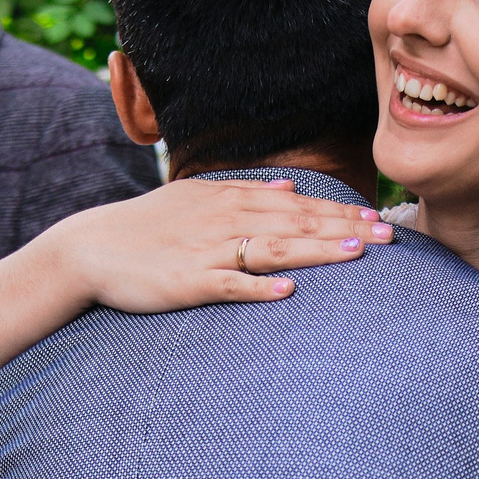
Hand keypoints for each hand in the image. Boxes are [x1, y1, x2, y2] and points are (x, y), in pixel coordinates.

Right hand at [42, 176, 391, 312]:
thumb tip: (293, 188)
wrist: (89, 248)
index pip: (297, 205)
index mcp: (230, 199)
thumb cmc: (148, 228)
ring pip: (271, 248)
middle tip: (389, 237)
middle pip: (295, 224)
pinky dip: (257, 286)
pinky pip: (228, 284)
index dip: (339, 211)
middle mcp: (224, 220)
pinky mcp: (186, 282)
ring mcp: (206, 251)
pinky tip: (288, 290)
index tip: (379, 218)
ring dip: (315, 250)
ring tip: (355, 254)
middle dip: (344, 229)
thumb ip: (248, 193)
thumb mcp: (198, 198)